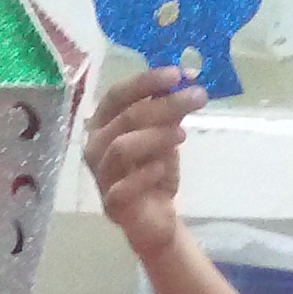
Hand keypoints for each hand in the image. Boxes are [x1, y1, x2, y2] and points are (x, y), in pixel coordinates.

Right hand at [84, 67, 204, 259]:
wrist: (156, 219)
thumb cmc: (154, 172)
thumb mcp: (165, 136)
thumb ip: (168, 111)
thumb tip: (185, 81)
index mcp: (104, 124)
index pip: (118, 95)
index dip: (145, 82)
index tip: (176, 74)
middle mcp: (95, 147)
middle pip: (125, 118)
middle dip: (163, 105)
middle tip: (196, 98)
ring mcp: (100, 176)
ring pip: (121, 147)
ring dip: (156, 136)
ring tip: (182, 135)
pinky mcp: (110, 204)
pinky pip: (123, 186)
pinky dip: (146, 174)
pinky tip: (162, 168)